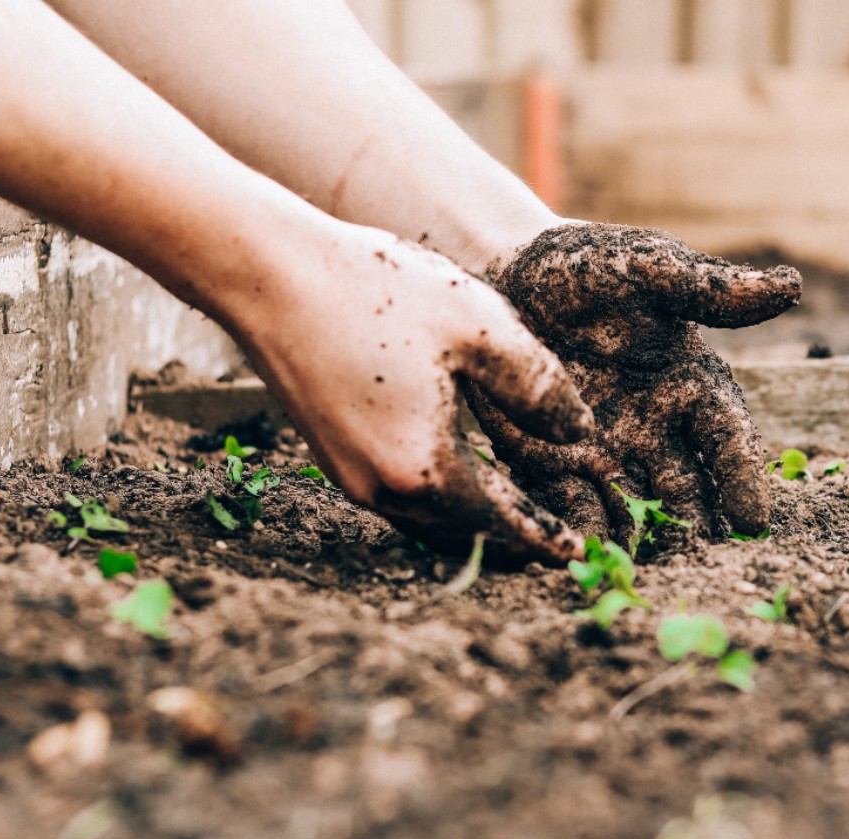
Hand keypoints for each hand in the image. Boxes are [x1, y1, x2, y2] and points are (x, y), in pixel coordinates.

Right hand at [231, 220, 592, 563]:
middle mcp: (382, 489)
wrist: (269, 274)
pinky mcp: (332, 456)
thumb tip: (580, 433)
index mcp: (425, 468)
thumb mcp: (481, 328)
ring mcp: (350, 477)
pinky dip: (441, 500)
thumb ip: (539, 387)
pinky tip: (461, 475)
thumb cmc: (377, 292)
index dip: (544, 538)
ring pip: (429, 521)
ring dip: (475, 523)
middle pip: (464, 533)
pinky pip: (401, 498)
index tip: (578, 555)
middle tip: (556, 542)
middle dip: (513, 540)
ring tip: (517, 515)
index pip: (502, 523)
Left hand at [467, 223, 800, 541]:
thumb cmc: (587, 266)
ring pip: (635, 509)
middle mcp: (656, 429)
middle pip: (687, 490)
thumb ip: (709, 288)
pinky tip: (585, 559)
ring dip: (643, 543)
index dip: (742, 477)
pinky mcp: (553, 464)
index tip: (755, 520)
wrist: (505, 273)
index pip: (727, 438)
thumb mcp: (648, 268)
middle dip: (697, 529)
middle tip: (705, 568)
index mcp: (691, 385)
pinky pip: (572, 506)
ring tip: (648, 577)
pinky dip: (582, 533)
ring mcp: (606, 452)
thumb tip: (791, 286)